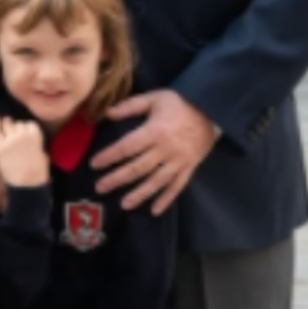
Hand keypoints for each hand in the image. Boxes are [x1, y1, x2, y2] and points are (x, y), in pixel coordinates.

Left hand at [0, 116, 49, 188]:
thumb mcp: (42, 153)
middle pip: (18, 124)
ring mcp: (9, 139)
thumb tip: (30, 138)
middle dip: (17, 129)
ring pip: (7, 124)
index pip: (30, 124)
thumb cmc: (38, 171)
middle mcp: (22, 134)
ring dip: (7, 125)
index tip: (26, 135)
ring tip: (6, 129)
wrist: (26, 184)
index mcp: (35, 135)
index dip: (27, 129)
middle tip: (16, 136)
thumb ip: (36, 143)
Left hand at [92, 89, 215, 213]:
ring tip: (124, 204)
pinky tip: (155, 211)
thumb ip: (131, 106)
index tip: (94, 164)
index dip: (109, 156)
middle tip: (100, 187)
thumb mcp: (155, 97)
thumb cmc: (180, 103)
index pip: (127, 147)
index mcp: (155, 130)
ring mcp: (179, 161)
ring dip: (140, 194)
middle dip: (117, 179)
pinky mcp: (189, 167)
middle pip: (138, 168)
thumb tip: (108, 114)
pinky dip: (167, 200)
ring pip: (156, 181)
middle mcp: (166, 149)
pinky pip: (177, 186)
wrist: (213, 109)